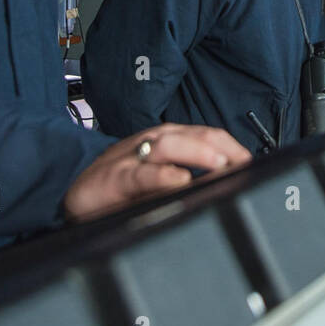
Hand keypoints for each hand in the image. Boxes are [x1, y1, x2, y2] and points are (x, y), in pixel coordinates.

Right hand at [63, 124, 250, 219]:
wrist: (73, 191)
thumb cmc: (121, 184)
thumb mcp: (161, 179)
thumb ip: (189, 178)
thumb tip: (225, 183)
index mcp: (167, 140)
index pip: (206, 135)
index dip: (231, 145)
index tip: (251, 161)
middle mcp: (153, 142)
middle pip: (192, 134)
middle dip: (220, 145)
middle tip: (242, 161)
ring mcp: (133, 157)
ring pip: (169, 145)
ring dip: (197, 153)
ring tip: (219, 163)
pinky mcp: (115, 177)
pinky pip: (141, 173)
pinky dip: (161, 176)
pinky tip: (178, 180)